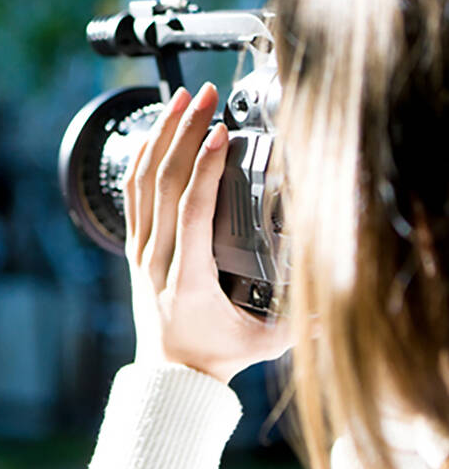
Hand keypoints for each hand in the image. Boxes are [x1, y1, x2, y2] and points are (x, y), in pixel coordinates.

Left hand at [123, 83, 291, 383]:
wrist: (170, 372)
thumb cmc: (216, 355)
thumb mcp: (264, 341)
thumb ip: (301, 322)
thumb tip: (337, 297)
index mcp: (188, 280)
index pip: (192, 212)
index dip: (205, 169)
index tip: (223, 133)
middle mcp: (157, 260)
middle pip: (163, 184)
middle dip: (184, 133)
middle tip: (204, 96)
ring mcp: (140, 251)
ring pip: (142, 182)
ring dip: (160, 136)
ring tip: (179, 100)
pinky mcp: (134, 246)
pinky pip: (131, 194)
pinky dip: (141, 158)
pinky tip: (155, 131)